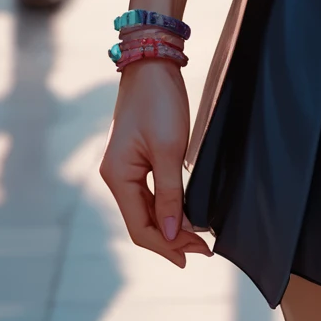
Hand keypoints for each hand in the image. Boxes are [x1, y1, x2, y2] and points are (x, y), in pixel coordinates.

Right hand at [99, 60, 210, 266]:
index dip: (166, 247)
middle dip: (172, 239)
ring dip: (171, 226)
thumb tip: (172, 233)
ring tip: (199, 238)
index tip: (193, 256)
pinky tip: (186, 215)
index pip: (140, 227)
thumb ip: (170, 194)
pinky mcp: (136, 160)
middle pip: (143, 222)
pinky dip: (168, 208)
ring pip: (147, 211)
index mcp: (118, 177)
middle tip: (204, 249)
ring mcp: (125, 169)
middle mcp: (116, 177)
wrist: (152, 64)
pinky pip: (150, 195)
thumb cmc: (158, 102)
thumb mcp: (169, 149)